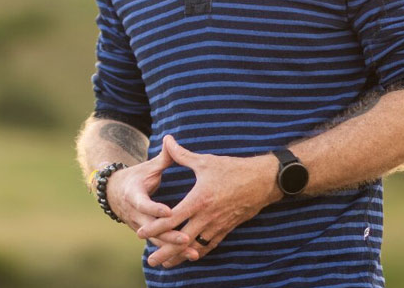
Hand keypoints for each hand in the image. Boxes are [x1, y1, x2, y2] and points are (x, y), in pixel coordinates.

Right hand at [105, 146, 192, 247]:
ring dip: (173, 248)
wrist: (114, 193)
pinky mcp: (146, 234)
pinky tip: (190, 256)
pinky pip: (160, 244)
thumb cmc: (137, 177)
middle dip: (169, 235)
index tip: (169, 212)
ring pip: (156, 240)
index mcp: (134, 195)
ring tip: (193, 253)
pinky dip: (173, 252)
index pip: (144, 204)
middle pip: (152, 228)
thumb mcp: (148, 167)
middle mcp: (135, 214)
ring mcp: (139, 226)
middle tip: (186, 238)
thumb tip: (171, 140)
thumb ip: (163, 158)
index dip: (155, 209)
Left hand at [137, 135, 280, 267]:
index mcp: (199, 200)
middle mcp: (207, 216)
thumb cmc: (233, 169)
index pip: (172, 218)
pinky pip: (210, 245)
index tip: (141, 234)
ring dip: (180, 256)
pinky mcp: (226, 228)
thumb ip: (182, 154)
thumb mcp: (205, 161)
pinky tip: (190, 257)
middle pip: (181, 239)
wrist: (262, 181)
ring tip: (166, 264)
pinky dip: (198, 252)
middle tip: (150, 260)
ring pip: (195, 247)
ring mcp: (217, 225)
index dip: (155, 227)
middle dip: (164, 251)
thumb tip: (166, 139)